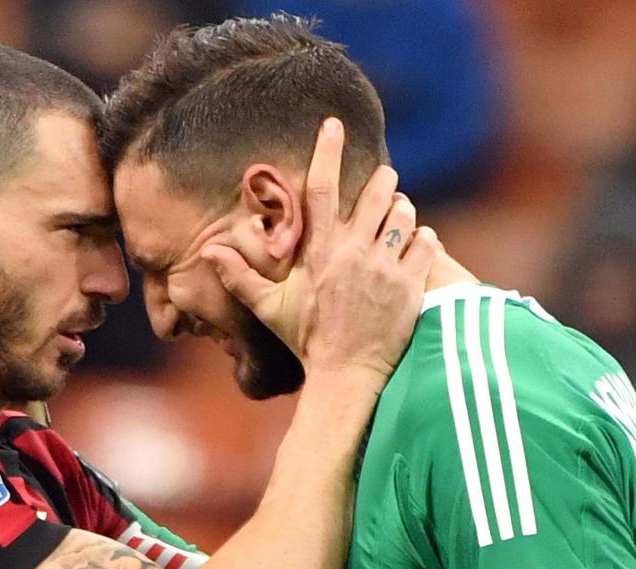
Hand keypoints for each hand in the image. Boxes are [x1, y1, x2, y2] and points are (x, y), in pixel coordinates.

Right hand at [201, 118, 438, 379]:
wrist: (346, 376)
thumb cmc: (306, 339)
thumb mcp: (270, 307)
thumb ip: (240, 277)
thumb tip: (208, 252)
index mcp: (319, 251)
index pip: (323, 189)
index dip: (327, 152)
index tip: (333, 124)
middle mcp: (353, 252)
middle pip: (377, 192)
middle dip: (383, 180)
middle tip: (383, 183)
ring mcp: (384, 267)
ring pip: (405, 214)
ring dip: (402, 210)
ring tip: (397, 217)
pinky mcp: (410, 285)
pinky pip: (427, 243)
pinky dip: (423, 238)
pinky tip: (416, 245)